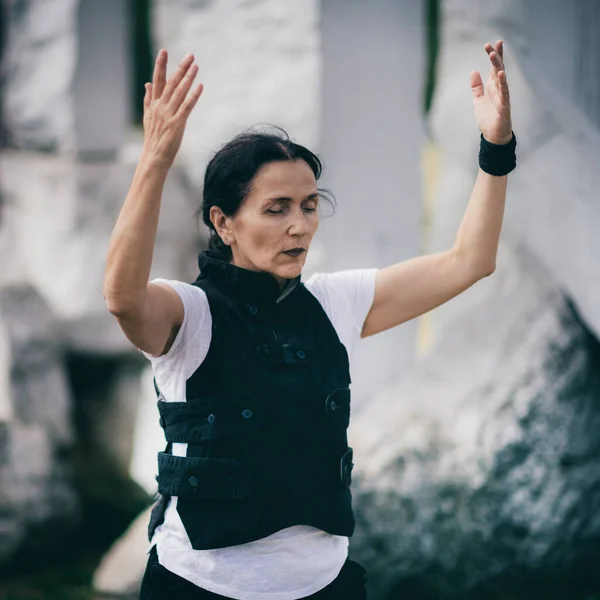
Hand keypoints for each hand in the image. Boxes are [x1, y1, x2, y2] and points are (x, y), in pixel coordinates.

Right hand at [142, 50, 203, 166]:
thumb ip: (148, 99)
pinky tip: (200, 86)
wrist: (154, 157)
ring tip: (195, 65)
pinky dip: (193, 95)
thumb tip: (147, 83)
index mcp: (153, 104)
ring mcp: (168, 114)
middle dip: (180, 68)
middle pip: (171, 83)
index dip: (160, 65)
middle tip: (190, 55)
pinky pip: (187, 106)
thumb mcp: (148, 116)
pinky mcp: (177, 123)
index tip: (164, 51)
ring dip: (188, 78)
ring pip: (179, 92)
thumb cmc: (153, 138)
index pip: (157, 80)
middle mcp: (160, 107)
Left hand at [470, 40, 511, 144]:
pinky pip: (504, 92)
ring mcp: (503, 96)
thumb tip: (473, 71)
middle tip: (491, 45)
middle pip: (498, 69)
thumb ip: (476, 87)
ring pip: (501, 78)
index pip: (494, 68)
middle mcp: (499, 89)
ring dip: (498, 66)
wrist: (493, 135)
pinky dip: (503, 83)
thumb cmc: (488, 118)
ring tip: (493, 55)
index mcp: (493, 87)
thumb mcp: (478, 100)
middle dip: (495, 57)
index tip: (490, 44)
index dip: (493, 56)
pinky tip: (501, 73)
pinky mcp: (504, 105)